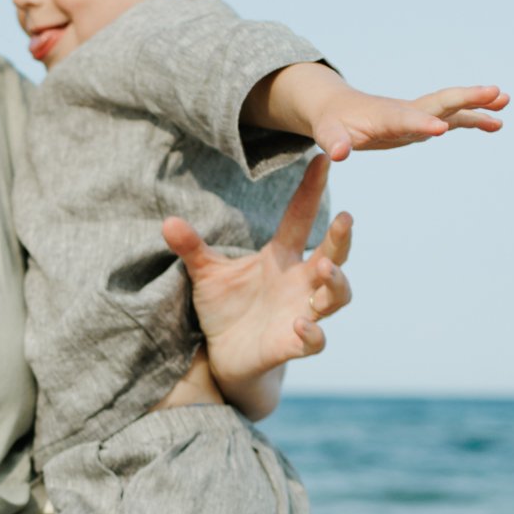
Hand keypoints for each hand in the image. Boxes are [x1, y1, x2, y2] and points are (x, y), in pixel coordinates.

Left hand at [163, 157, 351, 413]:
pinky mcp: (293, 344)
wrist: (225, 354)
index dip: (312, 190)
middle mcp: (299, 281)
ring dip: (335, 283)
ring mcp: (301, 312)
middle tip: (345, 218)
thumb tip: (167, 221)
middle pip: (334, 255)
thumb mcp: (206, 274)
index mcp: (281, 257)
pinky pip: (313, 340)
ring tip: (325, 269)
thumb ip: (191, 248)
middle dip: (341, 238)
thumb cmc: (224, 308)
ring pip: (336, 297)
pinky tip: (300, 324)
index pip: (301, 218)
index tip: (322, 158)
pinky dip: (311, 334)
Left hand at [312, 79, 506, 161]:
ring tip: (505, 105)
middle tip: (495, 92)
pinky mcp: (420, 122)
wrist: (336, 107)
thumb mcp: (327, 132)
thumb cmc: (331, 121)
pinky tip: (494, 123)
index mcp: (383, 117)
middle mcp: (405, 112)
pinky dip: (472, 118)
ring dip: (477, 107)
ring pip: (451, 108)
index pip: (406, 119)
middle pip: (439, 102)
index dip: (422, 124)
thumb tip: (339, 154)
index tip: (441, 129)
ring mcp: (416, 115)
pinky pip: (450, 118)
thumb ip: (334, 141)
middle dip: (465, 98)